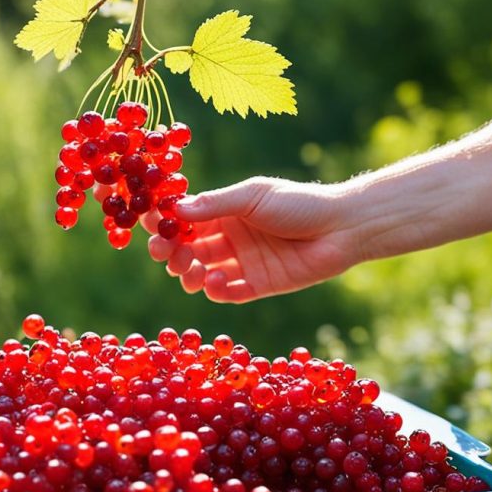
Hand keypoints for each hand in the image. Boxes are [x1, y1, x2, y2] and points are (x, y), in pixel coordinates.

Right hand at [142, 176, 359, 302]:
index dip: (164, 223)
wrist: (342, 228)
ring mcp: (241, 263)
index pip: (183, 220)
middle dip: (172, 253)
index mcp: (223, 212)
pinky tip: (219, 281)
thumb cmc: (298, 203)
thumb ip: (215, 205)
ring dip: (190, 273)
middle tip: (167, 255)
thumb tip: (175, 210)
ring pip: (202, 273)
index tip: (149, 226)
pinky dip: (217, 291)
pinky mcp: (257, 285)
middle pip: (187, 249)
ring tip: (195, 271)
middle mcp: (228, 238)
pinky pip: (227, 294)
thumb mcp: (253, 197)